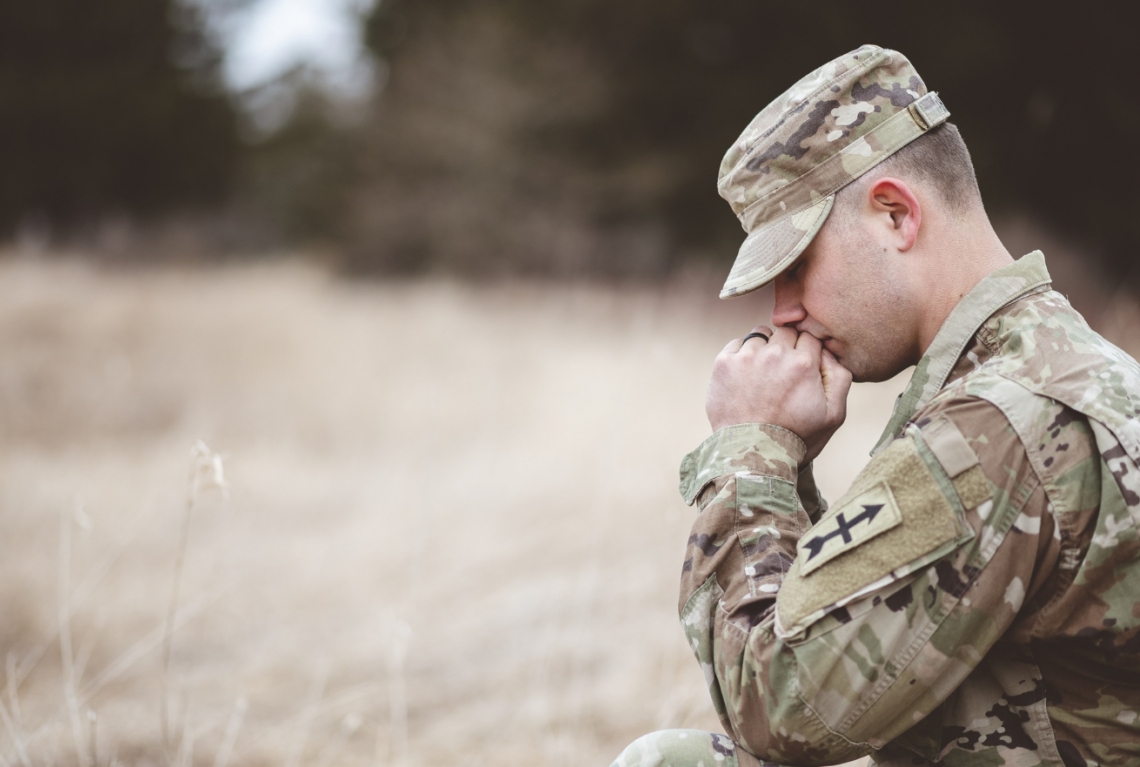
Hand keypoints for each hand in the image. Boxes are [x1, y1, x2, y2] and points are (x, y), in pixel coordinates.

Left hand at [705, 325, 852, 461]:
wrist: (752, 455)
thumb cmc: (795, 438)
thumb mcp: (834, 414)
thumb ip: (839, 377)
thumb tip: (827, 351)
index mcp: (804, 363)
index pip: (810, 337)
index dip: (808, 352)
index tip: (801, 369)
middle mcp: (776, 354)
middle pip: (786, 333)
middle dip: (787, 347)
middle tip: (782, 373)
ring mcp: (747, 357)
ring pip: (761, 335)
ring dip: (764, 349)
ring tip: (763, 375)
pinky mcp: (724, 363)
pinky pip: (737, 344)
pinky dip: (741, 354)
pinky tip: (745, 376)